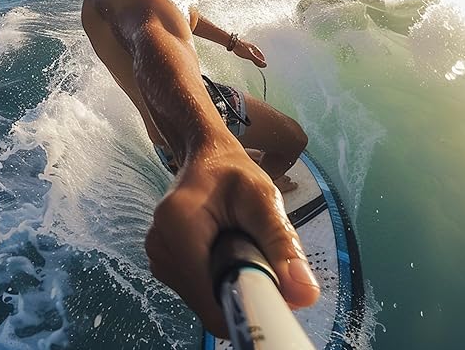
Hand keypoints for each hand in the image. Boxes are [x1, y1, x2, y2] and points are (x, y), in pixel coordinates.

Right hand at [145, 146, 319, 337]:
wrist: (207, 159)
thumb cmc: (233, 173)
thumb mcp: (264, 198)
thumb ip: (282, 243)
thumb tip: (304, 295)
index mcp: (178, 224)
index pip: (213, 298)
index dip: (250, 305)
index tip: (279, 295)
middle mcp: (160, 246)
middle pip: (210, 304)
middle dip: (243, 292)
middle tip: (262, 257)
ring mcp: (159, 258)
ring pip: (206, 303)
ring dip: (232, 287)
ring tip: (243, 248)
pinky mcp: (165, 266)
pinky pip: (200, 295)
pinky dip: (221, 283)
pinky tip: (228, 254)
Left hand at [232, 39, 266, 67]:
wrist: (232, 43)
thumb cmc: (241, 48)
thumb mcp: (250, 55)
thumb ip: (257, 60)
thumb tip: (264, 65)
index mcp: (255, 48)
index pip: (261, 54)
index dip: (262, 59)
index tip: (263, 62)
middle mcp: (251, 47)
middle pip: (257, 53)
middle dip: (259, 57)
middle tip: (260, 62)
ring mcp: (247, 47)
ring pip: (253, 52)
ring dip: (254, 56)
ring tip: (255, 59)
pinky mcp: (242, 48)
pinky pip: (248, 52)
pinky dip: (249, 55)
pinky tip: (247, 56)